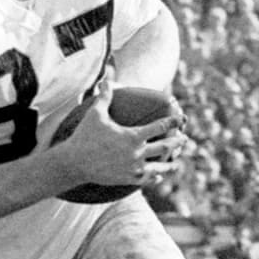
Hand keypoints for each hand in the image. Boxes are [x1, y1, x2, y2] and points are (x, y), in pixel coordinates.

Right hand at [54, 77, 185, 189]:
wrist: (73, 162)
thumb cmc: (84, 136)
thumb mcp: (95, 114)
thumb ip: (104, 96)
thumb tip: (106, 79)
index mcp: (132, 135)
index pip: (159, 126)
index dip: (172, 122)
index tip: (181, 119)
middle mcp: (136, 152)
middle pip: (164, 147)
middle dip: (176, 142)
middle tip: (184, 139)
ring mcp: (132, 167)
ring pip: (158, 167)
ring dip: (170, 165)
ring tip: (177, 163)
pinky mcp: (126, 179)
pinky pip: (145, 180)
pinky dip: (154, 177)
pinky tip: (158, 176)